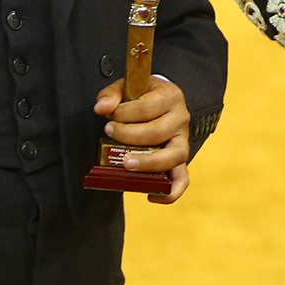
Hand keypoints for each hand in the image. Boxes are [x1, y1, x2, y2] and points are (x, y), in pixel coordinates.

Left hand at [94, 73, 191, 202]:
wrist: (159, 103)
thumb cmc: (140, 97)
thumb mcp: (126, 88)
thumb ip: (111, 95)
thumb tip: (101, 108)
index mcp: (171, 96)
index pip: (147, 107)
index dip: (123, 113)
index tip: (109, 115)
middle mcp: (181, 118)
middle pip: (158, 132)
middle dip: (128, 135)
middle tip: (109, 132)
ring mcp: (182, 141)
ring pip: (173, 156)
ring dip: (148, 163)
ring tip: (126, 164)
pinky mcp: (180, 160)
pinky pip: (182, 179)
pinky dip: (170, 191)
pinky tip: (150, 196)